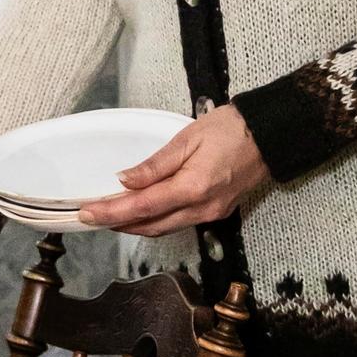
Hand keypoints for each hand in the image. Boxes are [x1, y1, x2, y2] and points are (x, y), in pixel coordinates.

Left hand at [76, 105, 268, 237]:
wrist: (270, 136)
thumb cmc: (230, 129)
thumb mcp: (187, 138)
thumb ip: (155, 165)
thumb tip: (124, 180)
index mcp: (193, 188)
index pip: (142, 207)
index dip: (111, 212)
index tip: (86, 213)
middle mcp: (201, 208)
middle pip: (151, 226)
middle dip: (118, 224)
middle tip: (91, 217)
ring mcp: (210, 213)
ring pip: (164, 228)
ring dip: (135, 226)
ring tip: (110, 216)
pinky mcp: (216, 212)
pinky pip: (178, 223)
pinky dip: (155, 221)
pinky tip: (141, 213)